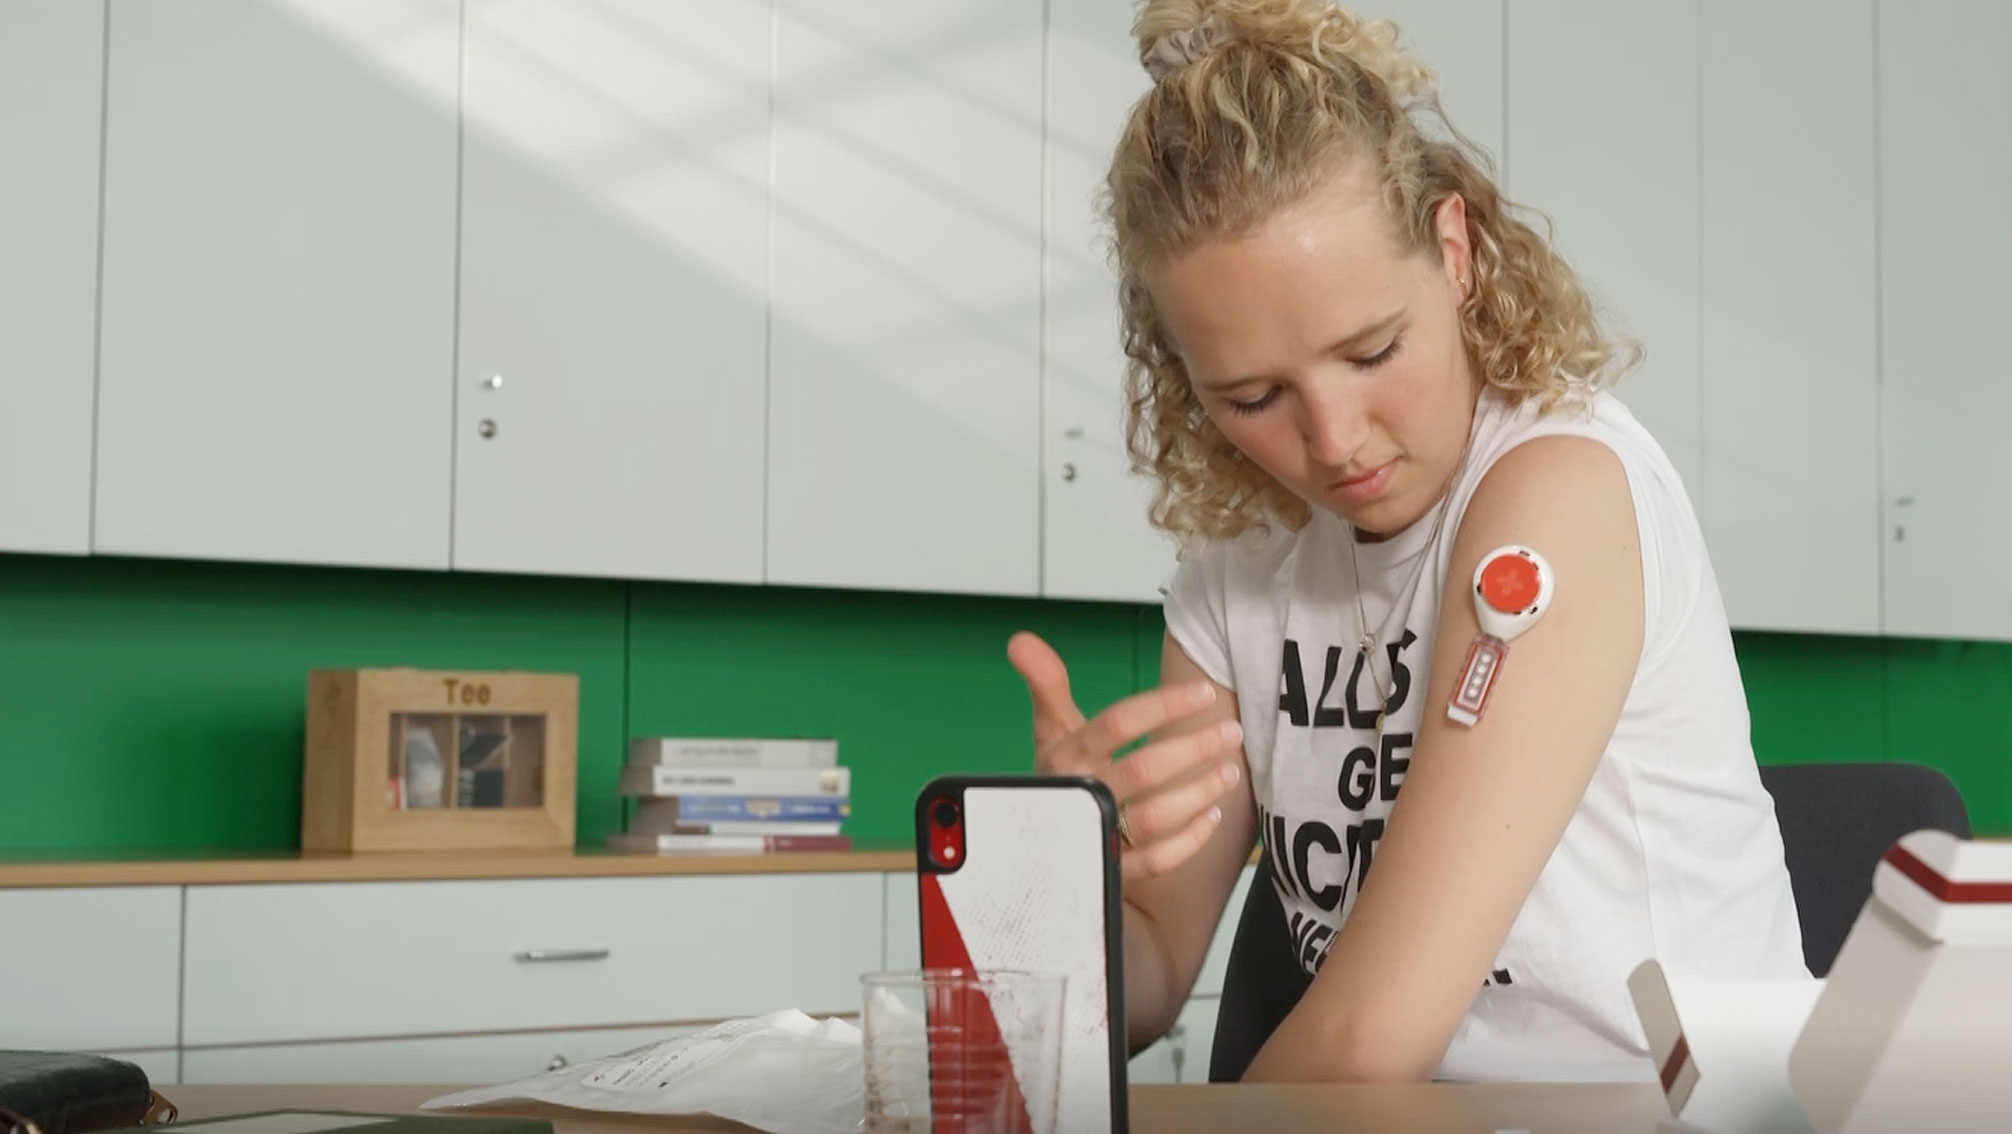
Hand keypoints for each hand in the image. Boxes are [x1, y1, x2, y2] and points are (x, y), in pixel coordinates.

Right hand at [1007, 631, 1244, 881]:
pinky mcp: (1109, 873)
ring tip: (1230, 771)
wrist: (1031, 848)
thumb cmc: (1056, 779)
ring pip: (1154, 817)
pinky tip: (1212, 817)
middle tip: (1232, 732)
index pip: (1118, 723)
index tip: (1205, 693)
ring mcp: (1094, 836)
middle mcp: (1079, 795)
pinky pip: (1155, 862)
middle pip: (1143, 769)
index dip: (1163, 706)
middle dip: (1194, 748)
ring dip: (1198, 793)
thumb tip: (1020, 639)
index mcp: (1066, 756)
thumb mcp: (1048, 732)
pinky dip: (1188, 840)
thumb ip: (1046, 684)